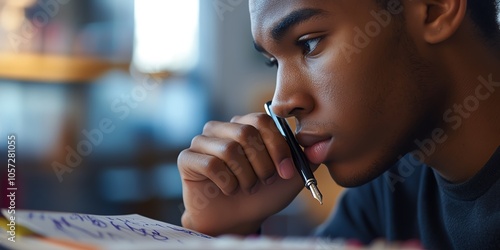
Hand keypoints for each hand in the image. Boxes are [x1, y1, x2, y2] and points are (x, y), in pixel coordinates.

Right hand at [178, 113, 305, 235]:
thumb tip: (322, 145)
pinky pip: (211, 164)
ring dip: (245, 176)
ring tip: (246, 187)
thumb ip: (307, 158)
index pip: (264, 121)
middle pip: (246, 133)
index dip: (277, 147)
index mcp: (247, 125)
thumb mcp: (291, 177)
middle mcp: (223, 128)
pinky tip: (229, 190)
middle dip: (262, 164)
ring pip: (229, 150)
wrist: (237, 219)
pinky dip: (227, 183)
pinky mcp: (188, 158)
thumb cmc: (263, 194)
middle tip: (263, 181)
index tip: (285, 171)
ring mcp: (203, 141)